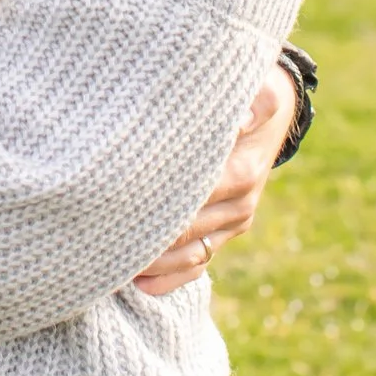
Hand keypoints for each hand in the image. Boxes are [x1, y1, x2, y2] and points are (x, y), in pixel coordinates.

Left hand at [132, 64, 296, 295]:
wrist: (279, 110)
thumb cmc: (253, 92)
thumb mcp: (261, 89)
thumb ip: (254, 103)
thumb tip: (240, 119)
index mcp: (241, 171)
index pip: (189, 199)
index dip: (151, 206)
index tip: (113, 209)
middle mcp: (239, 203)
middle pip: (183, 233)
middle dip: (143, 238)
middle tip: (96, 240)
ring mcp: (234, 220)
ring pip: (190, 255)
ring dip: (152, 265)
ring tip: (110, 267)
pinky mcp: (229, 229)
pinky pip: (201, 262)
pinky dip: (172, 278)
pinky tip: (139, 285)